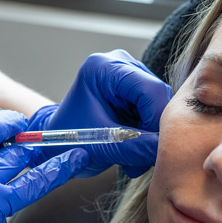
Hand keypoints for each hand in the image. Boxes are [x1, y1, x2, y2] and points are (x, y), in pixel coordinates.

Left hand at [27, 50, 172, 176]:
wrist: (56, 142)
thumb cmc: (67, 139)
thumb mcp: (101, 144)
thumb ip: (134, 147)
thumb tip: (165, 149)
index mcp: (103, 68)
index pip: (148, 89)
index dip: (156, 119)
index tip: (151, 146)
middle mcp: (119, 64)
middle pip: (157, 96)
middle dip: (153, 130)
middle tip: (142, 158)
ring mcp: (129, 74)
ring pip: (159, 105)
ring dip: (150, 136)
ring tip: (132, 159)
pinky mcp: (135, 89)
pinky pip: (154, 111)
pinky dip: (147, 134)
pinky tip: (133, 150)